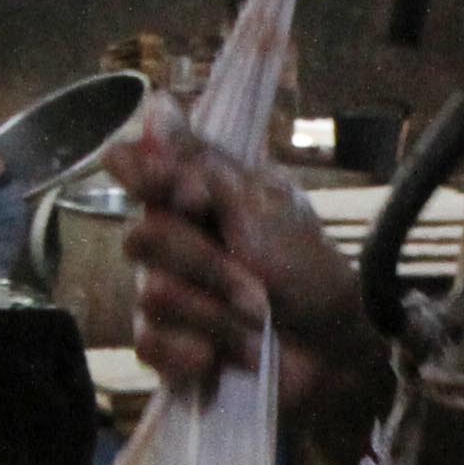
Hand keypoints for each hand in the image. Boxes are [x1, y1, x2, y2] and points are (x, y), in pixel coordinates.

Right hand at [106, 126, 385, 445]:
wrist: (332, 346)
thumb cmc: (306, 270)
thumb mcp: (264, 208)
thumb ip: (203, 167)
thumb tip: (159, 105)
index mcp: (189, 196)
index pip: (131, 166)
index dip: (146, 178)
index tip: (194, 200)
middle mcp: (167, 241)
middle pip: (143, 238)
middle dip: (209, 265)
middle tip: (258, 283)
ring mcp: (162, 294)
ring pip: (152, 295)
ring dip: (216, 313)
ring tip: (257, 322)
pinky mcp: (165, 348)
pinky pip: (148, 344)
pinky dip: (192, 352)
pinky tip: (220, 359)